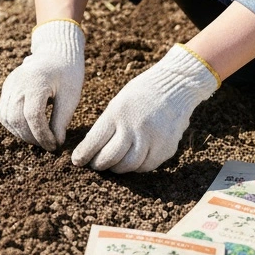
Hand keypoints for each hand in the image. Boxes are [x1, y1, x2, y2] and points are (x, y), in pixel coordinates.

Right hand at [0, 19, 84, 150]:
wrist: (56, 54)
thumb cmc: (67, 74)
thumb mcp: (71, 97)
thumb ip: (61, 120)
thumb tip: (56, 143)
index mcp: (36, 82)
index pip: (33, 116)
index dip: (43, 135)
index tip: (54, 146)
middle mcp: (18, 82)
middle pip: (16, 118)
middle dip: (31, 137)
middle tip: (48, 145)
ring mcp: (9, 84)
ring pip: (6, 117)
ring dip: (21, 134)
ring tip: (39, 139)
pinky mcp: (7, 87)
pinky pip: (3, 111)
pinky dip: (13, 125)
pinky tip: (28, 130)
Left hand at [71, 45, 218, 173]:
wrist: (176, 86)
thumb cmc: (142, 94)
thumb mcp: (119, 102)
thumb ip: (107, 125)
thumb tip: (90, 149)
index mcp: (118, 112)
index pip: (95, 141)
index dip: (84, 154)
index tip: (77, 160)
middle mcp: (135, 127)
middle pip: (110, 158)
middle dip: (99, 164)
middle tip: (95, 165)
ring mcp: (153, 139)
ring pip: (128, 166)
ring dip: (117, 168)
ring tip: (113, 164)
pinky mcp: (166, 148)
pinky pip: (146, 166)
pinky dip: (136, 166)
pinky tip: (132, 160)